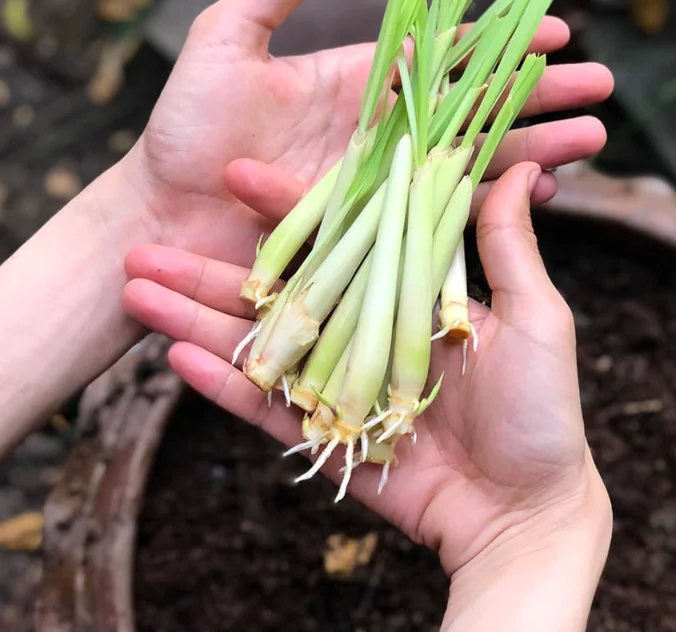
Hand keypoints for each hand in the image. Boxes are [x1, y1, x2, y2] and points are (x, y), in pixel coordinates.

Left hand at [119, 0, 611, 267]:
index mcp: (357, 81)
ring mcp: (382, 183)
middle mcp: (381, 132)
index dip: (500, 42)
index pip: (446, 55)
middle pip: (475, 109)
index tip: (559, 27)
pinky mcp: (374, 229)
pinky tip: (540, 195)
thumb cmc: (184, 126)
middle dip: (540, 98)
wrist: (162, 212)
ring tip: (593, 140)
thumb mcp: (226, 37)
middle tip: (603, 89)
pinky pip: (442, 216)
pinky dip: (492, 205)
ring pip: (472, 162)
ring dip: (535, 150)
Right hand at [123, 162, 611, 626]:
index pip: (338, 238)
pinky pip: (264, 405)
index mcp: (406, 290)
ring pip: (256, 341)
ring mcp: (337, 380)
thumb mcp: (534, 317)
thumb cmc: (542, 410)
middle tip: (148, 239)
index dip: (286, 208)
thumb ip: (507, 246)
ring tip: (133, 286)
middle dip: (209, 266)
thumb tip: (514, 167)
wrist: (525, 508)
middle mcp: (362, 327)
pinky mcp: (325, 431)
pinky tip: (171, 352)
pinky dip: (220, 381)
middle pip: (277, 290)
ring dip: (193, 316)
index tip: (238, 175)